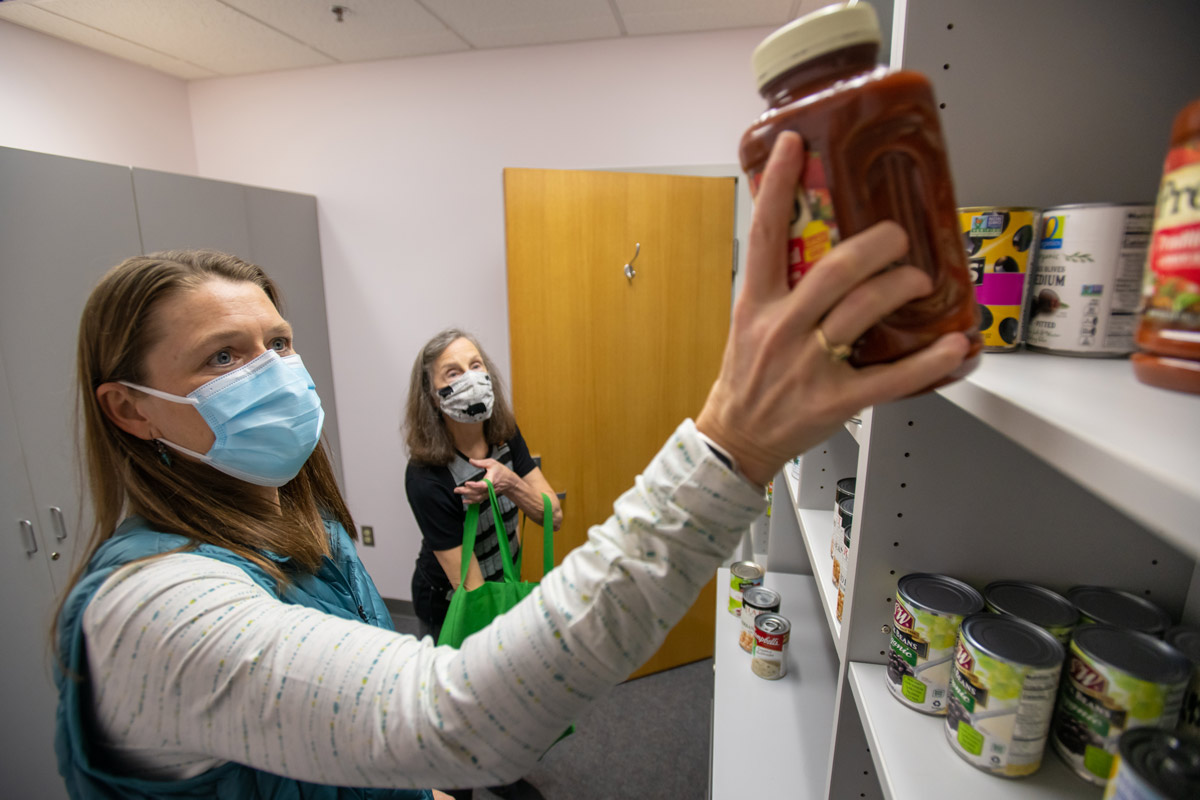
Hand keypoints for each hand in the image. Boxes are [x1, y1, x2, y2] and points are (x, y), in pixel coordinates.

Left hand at [454, 457, 519, 502]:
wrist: (509, 481)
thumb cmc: (500, 471)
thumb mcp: (492, 463)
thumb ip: (480, 462)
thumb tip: (470, 460)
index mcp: (491, 480)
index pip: (483, 485)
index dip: (474, 486)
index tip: (466, 483)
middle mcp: (490, 489)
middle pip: (477, 493)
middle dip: (466, 491)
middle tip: (456, 489)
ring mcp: (488, 493)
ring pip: (477, 498)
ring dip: (467, 496)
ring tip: (458, 492)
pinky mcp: (487, 496)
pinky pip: (479, 500)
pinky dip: (472, 501)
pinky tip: (465, 501)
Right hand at [695, 131, 969, 486]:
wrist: (736, 437)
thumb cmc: (747, 377)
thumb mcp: (750, 321)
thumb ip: (781, 285)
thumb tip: (814, 239)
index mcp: (757, 303)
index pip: (764, 233)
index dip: (777, 185)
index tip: (793, 145)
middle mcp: (782, 329)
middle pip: (835, 271)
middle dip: (877, 245)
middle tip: (898, 235)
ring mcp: (809, 366)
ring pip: (864, 313)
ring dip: (902, 287)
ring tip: (919, 278)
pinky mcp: (835, 400)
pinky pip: (890, 377)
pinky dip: (929, 361)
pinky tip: (953, 346)